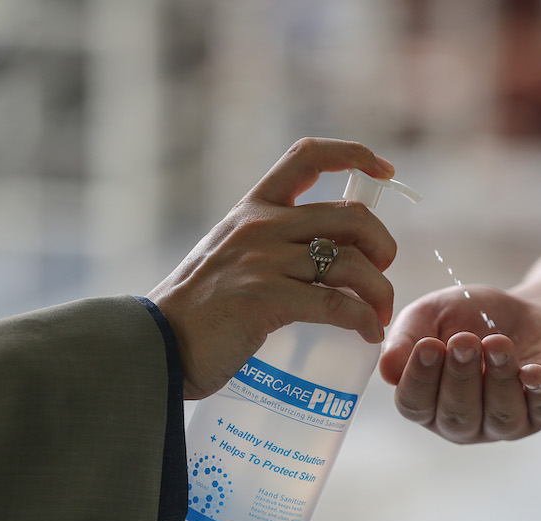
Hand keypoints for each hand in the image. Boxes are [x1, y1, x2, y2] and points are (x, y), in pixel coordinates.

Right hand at [148, 138, 397, 399]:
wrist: (155, 345)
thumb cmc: (195, 312)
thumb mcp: (227, 256)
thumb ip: (266, 246)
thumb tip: (321, 256)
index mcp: (251, 208)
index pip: (308, 156)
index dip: (355, 155)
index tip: (384, 171)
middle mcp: (260, 226)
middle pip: (350, 217)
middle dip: (382, 245)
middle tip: (382, 274)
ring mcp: (263, 261)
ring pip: (351, 263)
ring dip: (380, 291)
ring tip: (380, 314)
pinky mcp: (265, 299)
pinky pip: (336, 304)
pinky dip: (363, 320)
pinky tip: (369, 333)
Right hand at [379, 285, 540, 443]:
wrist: (532, 311)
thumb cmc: (473, 317)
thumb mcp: (433, 314)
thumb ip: (406, 337)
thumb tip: (387, 370)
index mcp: (430, 402)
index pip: (415, 404)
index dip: (419, 379)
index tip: (428, 346)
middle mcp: (466, 421)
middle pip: (456, 415)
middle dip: (459, 377)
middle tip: (464, 341)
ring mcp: (508, 421)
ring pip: (499, 414)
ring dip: (497, 378)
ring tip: (497, 342)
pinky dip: (539, 389)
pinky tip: (532, 372)